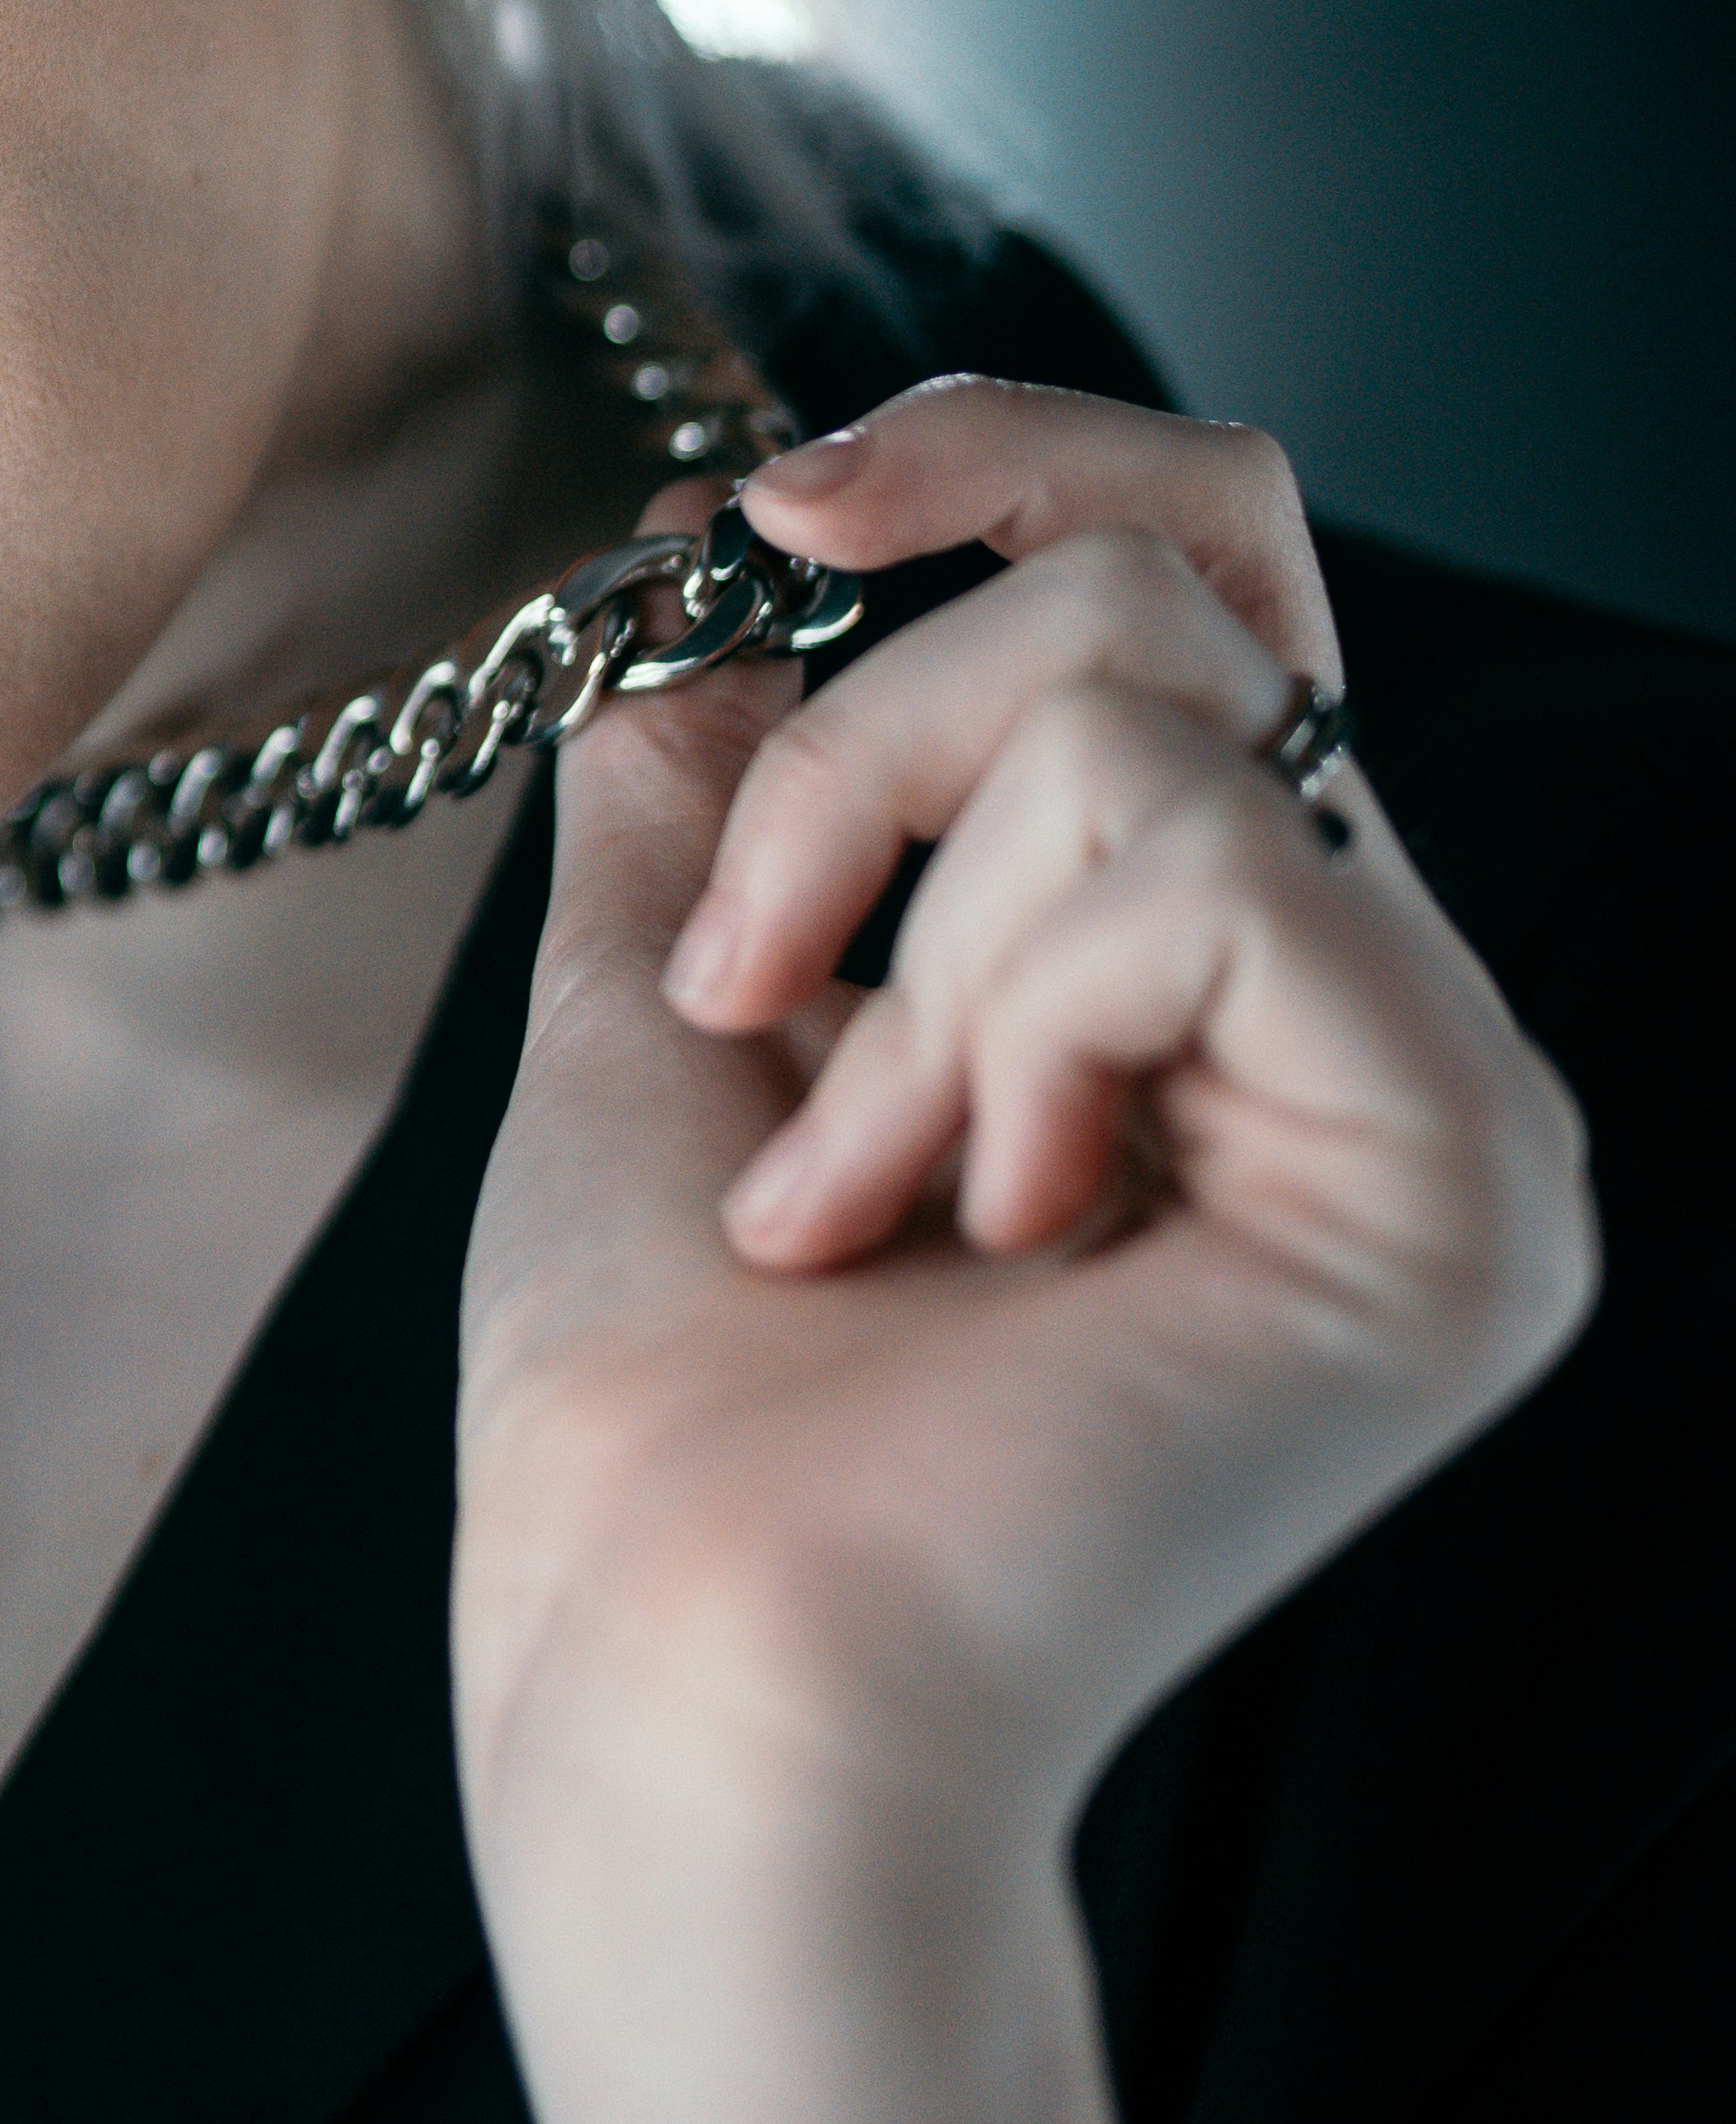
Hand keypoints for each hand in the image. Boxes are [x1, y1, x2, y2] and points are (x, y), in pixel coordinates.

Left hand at [451, 382, 1590, 2111]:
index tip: (770, 510)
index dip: (1004, 458)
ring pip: (1166, 715)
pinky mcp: (1465, 1180)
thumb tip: (689, 582)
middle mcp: (1378, 1019)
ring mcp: (1452, 1103)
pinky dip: (1014, 1017)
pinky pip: (1229, 865)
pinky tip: (976, 1227)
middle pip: (1174, 583)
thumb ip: (711, 801)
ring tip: (861, 1187)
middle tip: (754, 1001)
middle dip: (875, 752)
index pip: (1209, 556)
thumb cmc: (657, 1406)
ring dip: (917, 942)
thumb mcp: (660, 1012)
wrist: (681, 1665)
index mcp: (1218, 974)